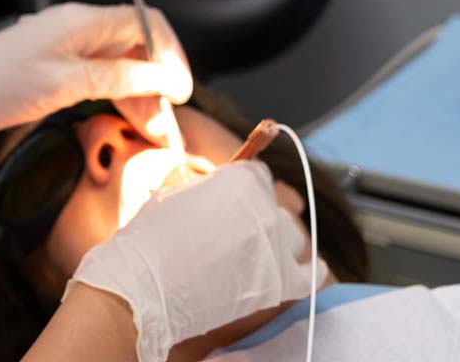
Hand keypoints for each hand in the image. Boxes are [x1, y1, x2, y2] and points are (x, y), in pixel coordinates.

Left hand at [0, 2, 190, 154]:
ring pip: (120, 68)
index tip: (182, 90)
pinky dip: (118, 99)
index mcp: (81, 21)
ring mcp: (68, 50)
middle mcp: (78, 30)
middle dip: (158, 84)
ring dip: (141, 97)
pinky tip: (130, 122)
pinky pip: (101, 80)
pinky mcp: (58, 70)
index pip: (145, 25)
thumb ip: (116, 78)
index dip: (170, 55)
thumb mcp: (65, 84)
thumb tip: (162, 76)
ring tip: (156, 134)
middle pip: (135, 49)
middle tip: (170, 125)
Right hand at [66, 161, 324, 361]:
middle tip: (237, 231)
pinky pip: (313, 273)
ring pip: (295, 238)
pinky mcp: (283, 285)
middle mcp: (267, 209)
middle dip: (261, 214)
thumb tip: (224, 192)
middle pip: (278, 206)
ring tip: (259, 255)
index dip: (246, 187)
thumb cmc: (153, 236)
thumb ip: (211, 187)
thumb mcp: (178, 193)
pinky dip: (310, 271)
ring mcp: (277, 248)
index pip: (260, 174)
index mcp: (242, 179)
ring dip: (280, 242)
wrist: (146, 286)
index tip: (237, 199)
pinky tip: (306, 270)